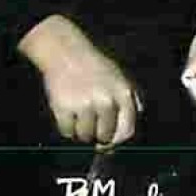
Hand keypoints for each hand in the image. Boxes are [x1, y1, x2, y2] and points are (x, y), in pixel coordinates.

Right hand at [19, 15, 139, 145]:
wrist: (66, 53)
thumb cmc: (95, 67)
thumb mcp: (120, 78)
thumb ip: (131, 102)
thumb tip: (128, 133)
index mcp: (123, 93)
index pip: (127, 129)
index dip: (119, 140)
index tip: (111, 143)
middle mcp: (106, 100)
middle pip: (106, 136)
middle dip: (99, 134)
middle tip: (92, 121)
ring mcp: (85, 105)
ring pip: (86, 136)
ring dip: (82, 131)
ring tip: (79, 112)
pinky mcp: (64, 108)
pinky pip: (67, 132)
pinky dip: (67, 127)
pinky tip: (68, 110)